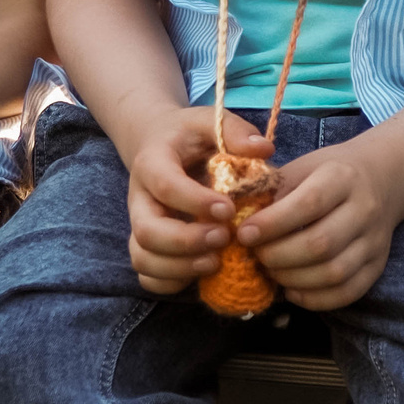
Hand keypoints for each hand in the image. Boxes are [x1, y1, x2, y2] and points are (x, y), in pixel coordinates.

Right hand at [120, 104, 272, 293]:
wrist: (159, 144)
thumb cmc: (190, 135)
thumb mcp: (210, 121)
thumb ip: (235, 132)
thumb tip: (263, 150)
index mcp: (152, 162)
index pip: (165, 185)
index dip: (195, 201)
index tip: (229, 209)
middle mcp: (139, 198)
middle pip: (147, 231)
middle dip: (186, 242)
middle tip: (224, 238)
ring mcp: (140, 224)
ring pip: (143, 257)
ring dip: (180, 267)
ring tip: (217, 261)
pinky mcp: (147, 245)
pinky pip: (147, 275)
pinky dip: (170, 282)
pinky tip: (201, 273)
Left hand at [238, 133, 403, 311]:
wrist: (381, 178)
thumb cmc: (329, 173)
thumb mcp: (302, 167)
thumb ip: (271, 190)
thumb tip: (235, 218)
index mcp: (342, 177)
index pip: (309, 204)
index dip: (272, 223)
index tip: (244, 233)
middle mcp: (364, 209)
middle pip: (320, 244)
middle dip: (278, 256)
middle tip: (256, 256)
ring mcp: (374, 241)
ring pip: (334, 273)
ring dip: (293, 279)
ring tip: (271, 271)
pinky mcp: (377, 266)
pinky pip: (348, 292)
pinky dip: (315, 299)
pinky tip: (292, 290)